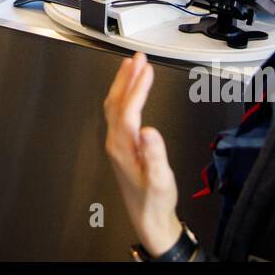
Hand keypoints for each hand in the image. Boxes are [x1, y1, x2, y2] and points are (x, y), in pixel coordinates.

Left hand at [103, 52, 181, 255]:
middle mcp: (116, 142)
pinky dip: (123, 96)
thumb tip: (149, 131)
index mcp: (123, 147)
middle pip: (117, 102)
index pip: (128, 109)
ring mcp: (116, 143)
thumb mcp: (160, 180)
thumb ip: (154, 155)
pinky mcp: (120, 144)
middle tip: (137, 57)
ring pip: (114, 106)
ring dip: (123, 83)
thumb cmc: (154, 200)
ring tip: (132, 65)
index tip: (146, 69)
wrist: (148, 217)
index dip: (137, 88)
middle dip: (126, 77)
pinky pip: (117, 113)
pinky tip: (129, 91)